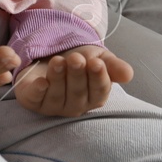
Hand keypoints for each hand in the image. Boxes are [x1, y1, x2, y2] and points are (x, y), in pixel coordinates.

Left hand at [11, 45, 132, 116]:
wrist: (51, 55)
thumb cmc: (79, 62)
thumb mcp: (99, 58)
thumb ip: (113, 66)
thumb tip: (128, 74)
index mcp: (94, 97)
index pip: (99, 91)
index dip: (98, 77)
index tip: (96, 63)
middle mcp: (75, 105)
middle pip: (78, 93)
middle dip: (77, 75)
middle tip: (76, 58)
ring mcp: (53, 106)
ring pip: (58, 95)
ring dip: (58, 77)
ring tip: (58, 61)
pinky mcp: (33, 101)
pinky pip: (36, 100)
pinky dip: (38, 92)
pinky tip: (41, 82)